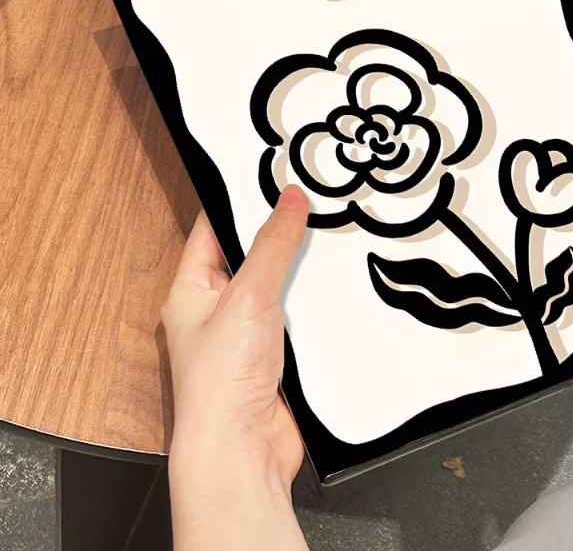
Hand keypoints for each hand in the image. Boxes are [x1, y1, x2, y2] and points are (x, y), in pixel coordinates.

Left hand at [162, 185, 309, 550]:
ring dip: (295, 273)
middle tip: (302, 206)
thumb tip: (288, 201)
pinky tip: (327, 291)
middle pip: (248, 257)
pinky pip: (294, 316)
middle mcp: (215, 311)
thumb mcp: (248, 295)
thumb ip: (272, 245)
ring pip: (275, 286)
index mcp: (190, 291)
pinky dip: (310, 304)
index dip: (236, 202)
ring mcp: (246, 334)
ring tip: (320, 242)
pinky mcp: (274, 355)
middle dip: (275, 236)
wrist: (242, 448)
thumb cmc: (219, 384)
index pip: (211, 230)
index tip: (263, 178)